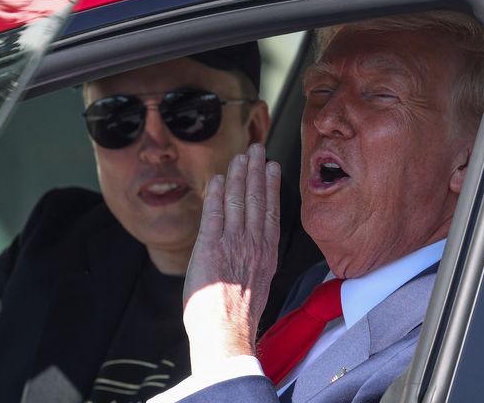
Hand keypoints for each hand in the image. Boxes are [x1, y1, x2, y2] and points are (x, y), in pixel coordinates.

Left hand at [182, 143, 280, 373]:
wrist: (226, 334)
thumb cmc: (238, 318)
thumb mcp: (258, 285)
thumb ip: (254, 262)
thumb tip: (249, 253)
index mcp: (266, 254)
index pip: (270, 211)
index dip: (271, 186)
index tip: (272, 168)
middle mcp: (253, 245)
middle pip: (256, 199)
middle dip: (257, 171)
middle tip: (257, 149)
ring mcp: (233, 244)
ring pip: (238, 201)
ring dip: (239, 175)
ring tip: (241, 157)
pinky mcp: (211, 247)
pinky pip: (214, 214)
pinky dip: (216, 194)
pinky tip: (218, 179)